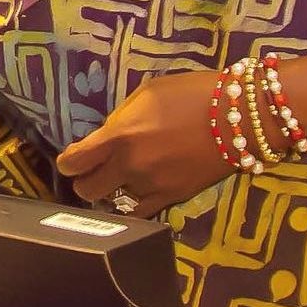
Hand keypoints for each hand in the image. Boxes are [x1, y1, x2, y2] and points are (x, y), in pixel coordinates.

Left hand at [55, 70, 227, 216]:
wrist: (238, 117)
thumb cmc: (190, 94)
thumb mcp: (146, 94)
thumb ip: (121, 119)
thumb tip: (108, 135)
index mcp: (119, 136)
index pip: (75, 162)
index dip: (67, 162)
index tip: (71, 159)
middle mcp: (130, 167)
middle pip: (87, 190)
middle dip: (85, 181)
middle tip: (93, 171)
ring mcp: (152, 187)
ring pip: (114, 203)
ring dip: (111, 193)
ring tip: (119, 180)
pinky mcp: (174, 199)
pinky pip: (141, 212)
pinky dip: (134, 204)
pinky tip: (137, 192)